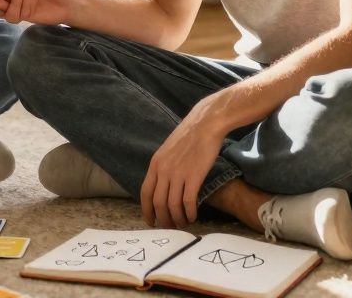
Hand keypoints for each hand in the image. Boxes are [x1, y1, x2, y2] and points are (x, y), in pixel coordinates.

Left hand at [140, 103, 226, 228]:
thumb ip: (163, 166)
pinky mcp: (194, 176)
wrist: (206, 124)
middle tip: (170, 227)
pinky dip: (189, 213)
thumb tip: (164, 185)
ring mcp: (178, 173)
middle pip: (158, 203)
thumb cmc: (190, 135)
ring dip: (177, 219)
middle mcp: (163, 170)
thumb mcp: (168, 150)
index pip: (145, 193)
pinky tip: (193, 216)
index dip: (147, 210)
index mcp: (155, 163)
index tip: (151, 221)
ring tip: (183, 224)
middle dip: (163, 219)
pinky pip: (188, 202)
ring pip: (172, 205)